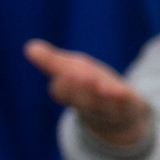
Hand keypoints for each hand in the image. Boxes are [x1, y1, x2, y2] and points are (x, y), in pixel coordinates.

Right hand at [28, 41, 151, 148]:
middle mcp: (89, 105)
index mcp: (71, 95)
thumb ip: (52, 62)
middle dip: (78, 87)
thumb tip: (30, 48)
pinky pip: (126, 105)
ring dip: (98, 93)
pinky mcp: (129, 107)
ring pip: (102, 104)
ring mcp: (109, 109)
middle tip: (74, 73)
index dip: (63, 83)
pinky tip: (122, 90)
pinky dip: (122, 98)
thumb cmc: (91, 84)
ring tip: (95, 80)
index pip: (61, 92)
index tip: (63, 72)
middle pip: (81, 99)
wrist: (121, 111)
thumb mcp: (72, 68)